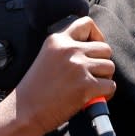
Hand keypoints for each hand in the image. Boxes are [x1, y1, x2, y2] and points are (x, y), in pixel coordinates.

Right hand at [15, 16, 115, 133]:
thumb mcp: (47, 57)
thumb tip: (95, 50)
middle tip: (92, 75)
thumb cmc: (35, 89)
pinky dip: (105, 94)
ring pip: (110, 67)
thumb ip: (67, 49)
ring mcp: (78, 67)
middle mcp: (69, 50)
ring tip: (90, 88)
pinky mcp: (86, 86)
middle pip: (105, 48)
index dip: (96, 36)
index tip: (93, 50)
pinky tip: (92, 98)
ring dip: (104, 79)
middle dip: (102, 63)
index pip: (87, 23)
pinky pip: (110, 85)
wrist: (24, 112)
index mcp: (58, 40)